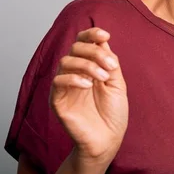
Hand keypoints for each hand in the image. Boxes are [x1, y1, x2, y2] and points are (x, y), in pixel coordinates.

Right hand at [49, 28, 128, 165]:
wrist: (108, 139)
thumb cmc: (113, 113)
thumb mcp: (116, 82)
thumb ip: (109, 62)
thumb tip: (103, 40)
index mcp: (89, 66)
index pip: (83, 42)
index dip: (91, 34)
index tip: (105, 35)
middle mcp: (74, 73)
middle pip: (75, 48)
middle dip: (94, 52)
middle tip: (110, 66)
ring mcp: (64, 86)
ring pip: (66, 61)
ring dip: (87, 65)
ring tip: (103, 79)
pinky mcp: (57, 100)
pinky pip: (58, 81)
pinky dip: (74, 79)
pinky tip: (88, 86)